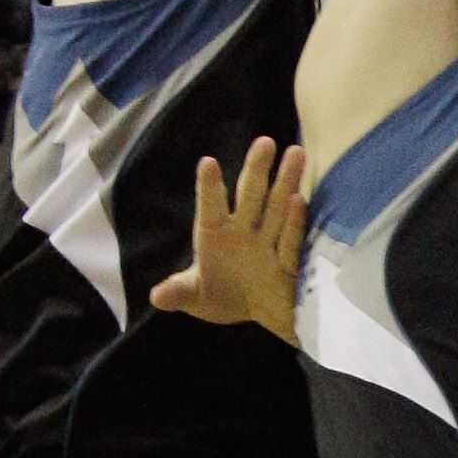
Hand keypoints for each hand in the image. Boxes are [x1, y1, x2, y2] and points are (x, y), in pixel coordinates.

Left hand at [149, 141, 308, 343]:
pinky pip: (291, 240)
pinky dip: (295, 223)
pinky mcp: (290, 262)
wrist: (257, 315)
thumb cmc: (223, 297)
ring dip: (287, 182)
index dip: (209, 187)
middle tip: (264, 142)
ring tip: (296, 152)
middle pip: (251, 196)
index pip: (211, 207)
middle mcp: (244, 231)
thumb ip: (179, 292)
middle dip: (258, 170)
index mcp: (215, 234)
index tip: (208, 163)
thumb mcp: (196, 298)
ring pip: (277, 208)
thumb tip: (157, 297)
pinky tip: (299, 200)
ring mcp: (269, 244)